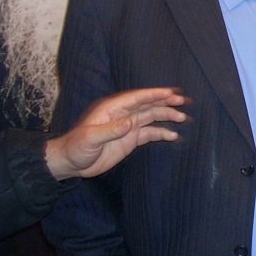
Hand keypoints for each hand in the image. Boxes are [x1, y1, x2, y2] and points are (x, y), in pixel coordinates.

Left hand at [45, 87, 188, 180]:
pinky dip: (162, 133)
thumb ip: (110, 130)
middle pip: (147, 105)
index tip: (170, 92)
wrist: (72, 163)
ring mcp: (128, 126)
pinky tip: (173, 136)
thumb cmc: (76, 148)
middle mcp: (123, 114)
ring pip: (151, 117)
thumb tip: (130, 123)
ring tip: (183, 118)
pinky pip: (150, 133)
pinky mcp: (130, 139)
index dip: (153, 94)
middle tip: (183, 101)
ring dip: (167, 115)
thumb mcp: (90, 138)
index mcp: (112, 109)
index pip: (136, 98)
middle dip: (165, 102)